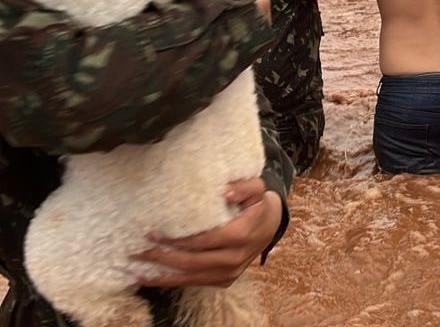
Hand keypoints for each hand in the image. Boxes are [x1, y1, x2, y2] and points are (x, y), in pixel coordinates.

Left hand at [133, 178, 282, 288]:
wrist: (270, 225)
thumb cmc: (258, 204)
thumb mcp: (257, 188)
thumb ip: (242, 187)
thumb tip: (223, 191)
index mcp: (240, 234)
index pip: (203, 240)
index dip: (178, 238)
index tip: (155, 232)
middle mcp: (234, 258)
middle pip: (192, 261)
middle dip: (162, 257)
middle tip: (139, 250)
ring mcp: (229, 273)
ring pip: (191, 277)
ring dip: (163, 275)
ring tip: (138, 270)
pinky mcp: (225, 281)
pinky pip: (195, 283)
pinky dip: (173, 281)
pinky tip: (155, 278)